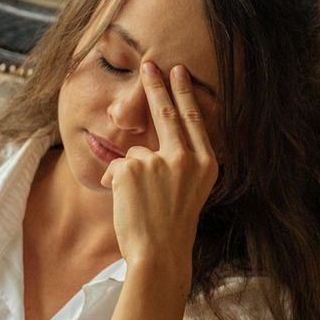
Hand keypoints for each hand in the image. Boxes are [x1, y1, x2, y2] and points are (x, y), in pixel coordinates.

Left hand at [100, 61, 217, 270]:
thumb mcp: (188, 191)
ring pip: (135, 154)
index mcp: (206, 164)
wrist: (159, 255)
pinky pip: (115, 167)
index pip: (193, 120)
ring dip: (129, 175)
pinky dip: (114, 183)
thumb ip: (177, 163)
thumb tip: (147, 144)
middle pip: (167, 114)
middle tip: (149, 64)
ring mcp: (159, 161)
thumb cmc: (170, 229)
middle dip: (156, 87)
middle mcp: (187, 158)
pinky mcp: (133, 168)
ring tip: (140, 204)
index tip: (178, 72)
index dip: (183, 94)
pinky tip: (126, 203)